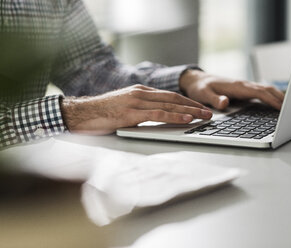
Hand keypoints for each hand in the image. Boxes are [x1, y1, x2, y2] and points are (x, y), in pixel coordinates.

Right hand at [61, 84, 212, 134]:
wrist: (81, 114)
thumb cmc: (102, 113)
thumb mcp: (125, 107)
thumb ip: (141, 109)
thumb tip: (157, 116)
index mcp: (140, 92)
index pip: (169, 96)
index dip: (186, 102)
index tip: (198, 107)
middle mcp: (140, 94)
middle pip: (173, 98)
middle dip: (193, 105)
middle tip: (208, 112)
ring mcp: (136, 102)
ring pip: (169, 105)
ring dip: (190, 111)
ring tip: (204, 116)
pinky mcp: (131, 113)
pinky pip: (158, 114)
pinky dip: (174, 116)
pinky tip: (186, 119)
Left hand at [179, 70, 284, 109]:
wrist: (196, 80)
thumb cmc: (200, 87)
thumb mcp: (203, 94)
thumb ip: (214, 99)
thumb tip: (225, 103)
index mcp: (237, 86)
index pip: (260, 92)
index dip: (272, 100)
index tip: (283, 108)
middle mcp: (243, 85)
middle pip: (267, 89)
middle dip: (281, 98)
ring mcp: (244, 86)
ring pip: (266, 89)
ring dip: (279, 97)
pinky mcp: (243, 90)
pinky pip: (261, 92)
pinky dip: (271, 97)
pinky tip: (277, 104)